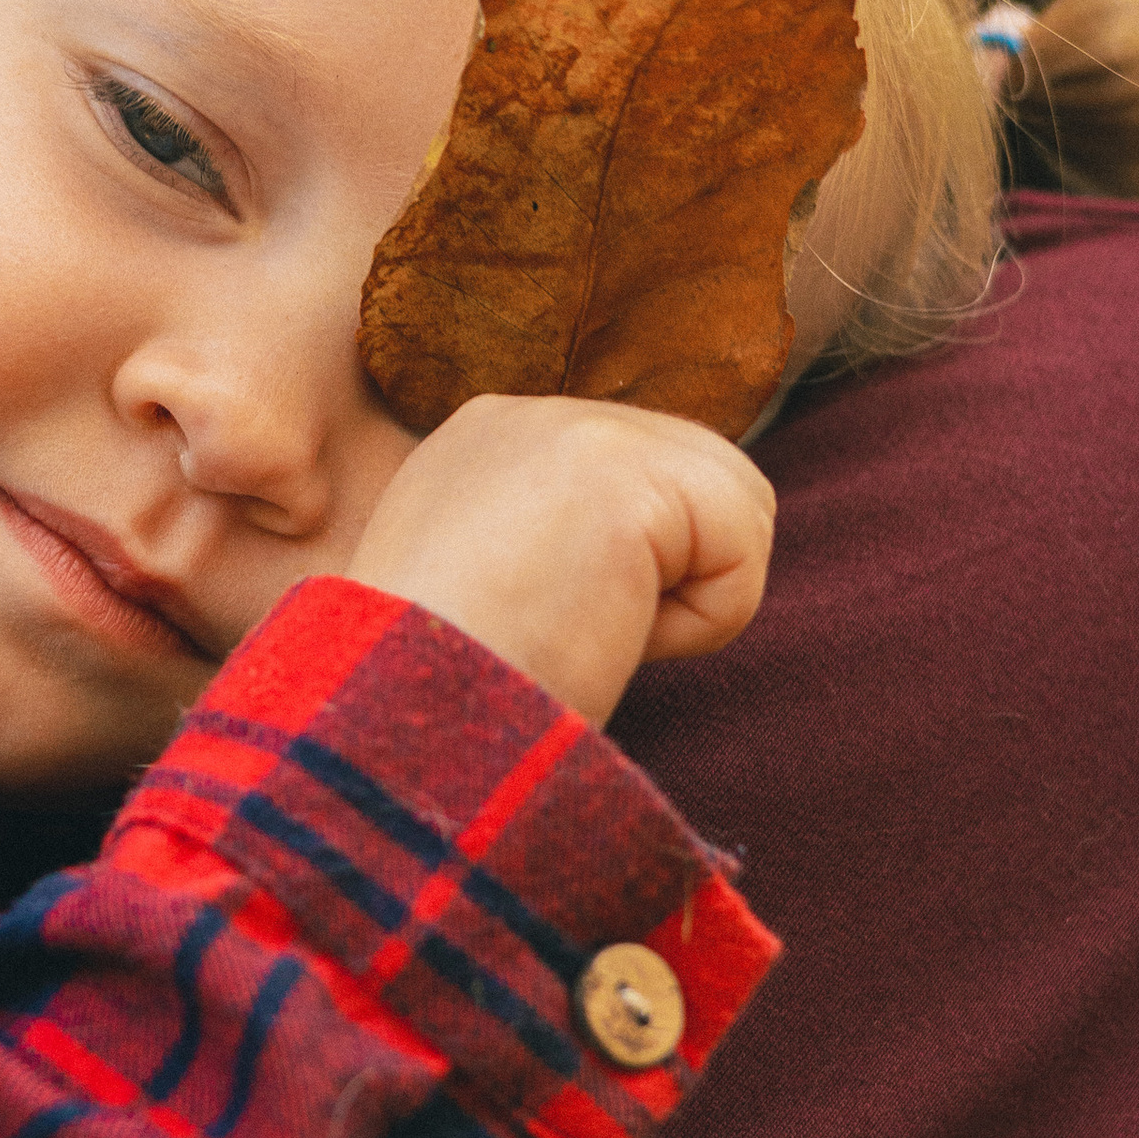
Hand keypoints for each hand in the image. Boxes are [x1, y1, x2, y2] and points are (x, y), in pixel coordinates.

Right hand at [343, 395, 774, 725]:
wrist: (395, 723)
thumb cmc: (442, 702)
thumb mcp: (489, 594)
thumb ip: (556, 546)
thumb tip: (647, 566)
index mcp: (486, 443)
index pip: (645, 479)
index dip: (638, 572)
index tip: (548, 625)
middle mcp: (529, 414)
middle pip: (709, 478)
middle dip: (677, 576)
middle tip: (574, 633)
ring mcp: (576, 429)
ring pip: (740, 507)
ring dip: (686, 601)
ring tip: (584, 631)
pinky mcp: (626, 473)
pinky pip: (743, 551)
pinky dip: (700, 623)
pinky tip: (606, 632)